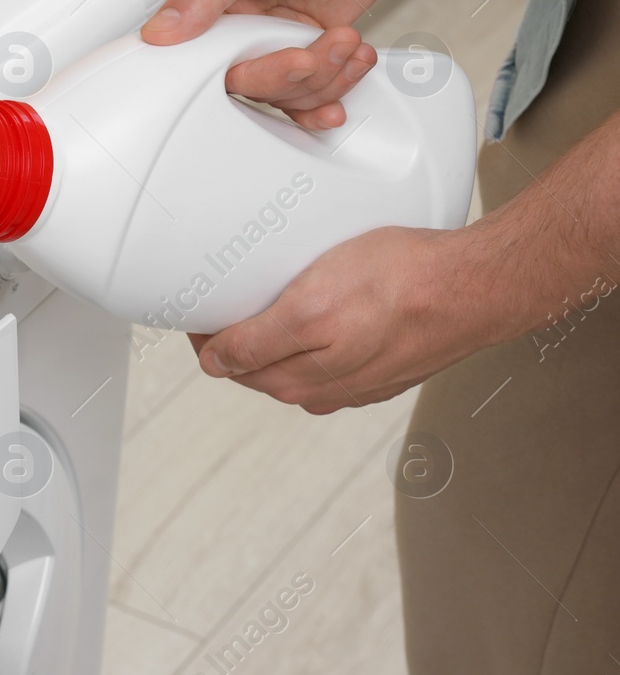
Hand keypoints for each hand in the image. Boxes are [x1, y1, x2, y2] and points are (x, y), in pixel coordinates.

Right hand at [141, 0, 422, 128]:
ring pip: (289, 92)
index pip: (205, 65)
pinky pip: (319, 85)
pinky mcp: (314, 39)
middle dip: (293, 77)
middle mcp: (242, 21)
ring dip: (327, 77)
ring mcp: (280, 32)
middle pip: (253, 85)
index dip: (244, 74)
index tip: (281, 63)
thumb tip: (158, 31)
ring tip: (347, 42)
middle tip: (317, 52)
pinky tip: (354, 59)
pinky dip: (341, 83)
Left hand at [187, 227, 501, 413]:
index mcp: (299, 378)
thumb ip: (256, 341)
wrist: (475, 288)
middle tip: (225, 300)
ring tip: (268, 306)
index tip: (199, 307)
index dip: (206, 333)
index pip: (228, 363)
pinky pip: (327, 364)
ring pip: (290, 367)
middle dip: (234, 339)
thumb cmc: (403, 284)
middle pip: (256, 368)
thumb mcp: (311, 305)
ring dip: (272, 342)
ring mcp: (352, 384)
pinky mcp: (377, 374)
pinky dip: (311, 344)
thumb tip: (215, 363)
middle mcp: (323, 389)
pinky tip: (317, 319)